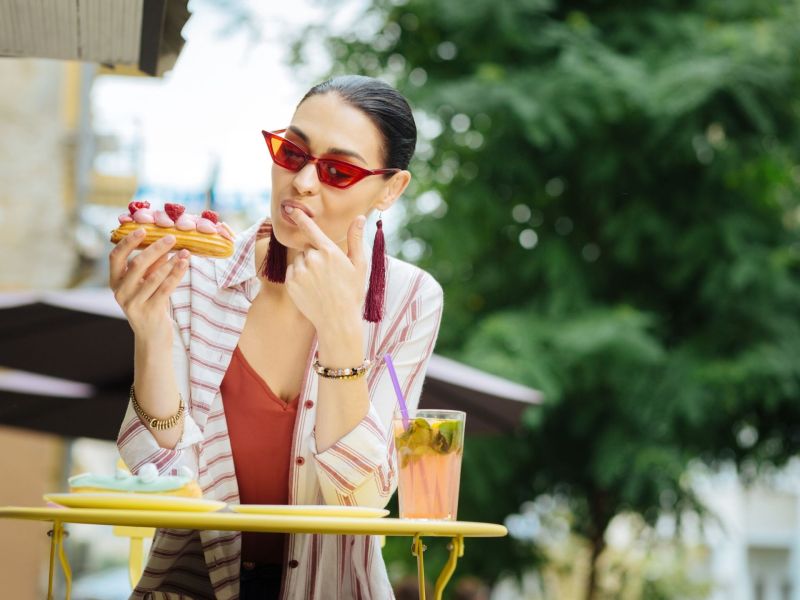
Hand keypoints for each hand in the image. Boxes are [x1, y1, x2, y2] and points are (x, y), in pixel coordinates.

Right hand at [109, 230, 188, 343]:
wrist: (152, 336)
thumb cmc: (150, 304)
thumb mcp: (147, 282)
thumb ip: (152, 265)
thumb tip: (164, 242)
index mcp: (115, 282)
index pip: (115, 257)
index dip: (128, 242)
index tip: (143, 230)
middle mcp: (120, 292)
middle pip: (137, 264)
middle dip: (156, 249)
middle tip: (172, 238)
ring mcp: (133, 304)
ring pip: (154, 277)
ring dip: (171, 262)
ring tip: (185, 252)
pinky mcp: (149, 312)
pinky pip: (165, 289)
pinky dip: (176, 274)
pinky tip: (184, 265)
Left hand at [285, 211, 366, 331]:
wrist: (338, 320)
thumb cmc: (352, 293)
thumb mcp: (359, 265)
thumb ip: (356, 239)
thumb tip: (360, 218)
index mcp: (330, 252)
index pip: (311, 229)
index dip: (300, 217)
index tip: (290, 208)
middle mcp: (313, 259)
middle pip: (308, 249)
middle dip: (315, 256)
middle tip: (328, 274)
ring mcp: (300, 272)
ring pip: (299, 260)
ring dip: (306, 266)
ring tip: (320, 283)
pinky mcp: (291, 283)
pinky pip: (292, 272)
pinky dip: (298, 277)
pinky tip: (311, 289)